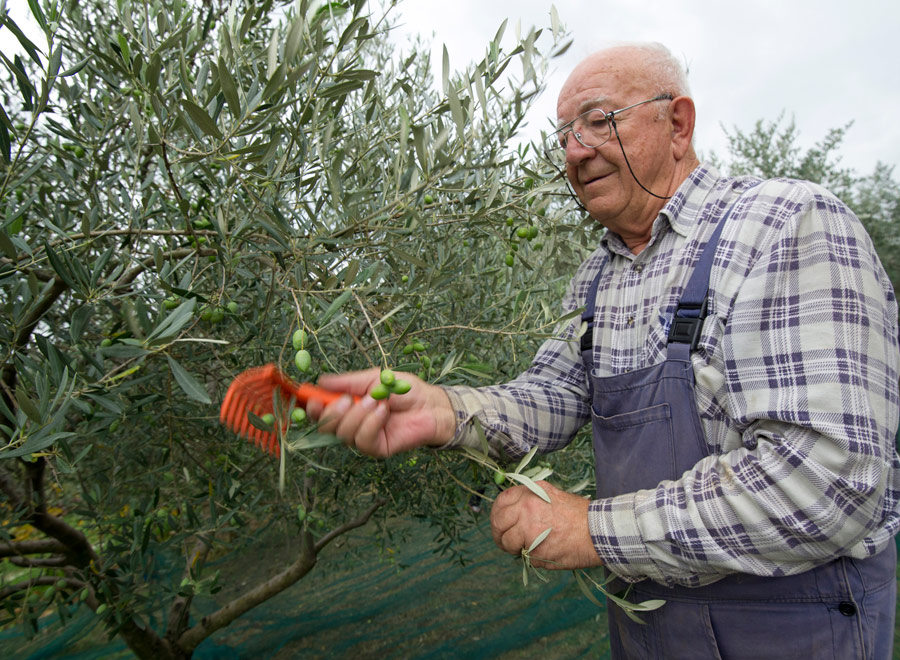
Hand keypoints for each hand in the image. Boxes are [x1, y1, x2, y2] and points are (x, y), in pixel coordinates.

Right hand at [305, 368, 456, 457]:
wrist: (430, 404)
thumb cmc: (404, 390)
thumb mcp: (373, 378)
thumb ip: (347, 382)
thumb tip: (320, 381)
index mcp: (348, 406)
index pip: (322, 412)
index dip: (313, 407)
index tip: (311, 399)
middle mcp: (353, 424)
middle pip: (327, 426)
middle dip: (333, 413)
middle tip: (348, 400)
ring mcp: (364, 438)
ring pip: (343, 433)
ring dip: (358, 415)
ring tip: (377, 401)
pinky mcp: (377, 448)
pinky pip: (362, 440)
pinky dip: (371, 423)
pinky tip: (383, 412)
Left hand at [490, 480, 603, 569]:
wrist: (597, 532)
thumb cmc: (577, 513)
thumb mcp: (550, 493)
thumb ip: (529, 498)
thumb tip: (510, 508)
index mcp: (529, 494)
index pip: (500, 502)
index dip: (496, 514)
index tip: (499, 522)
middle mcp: (525, 511)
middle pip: (498, 524)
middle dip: (499, 534)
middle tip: (505, 540)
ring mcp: (529, 532)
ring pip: (508, 543)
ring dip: (513, 548)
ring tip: (526, 547)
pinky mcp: (536, 552)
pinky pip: (525, 556)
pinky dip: (531, 557)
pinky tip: (545, 551)